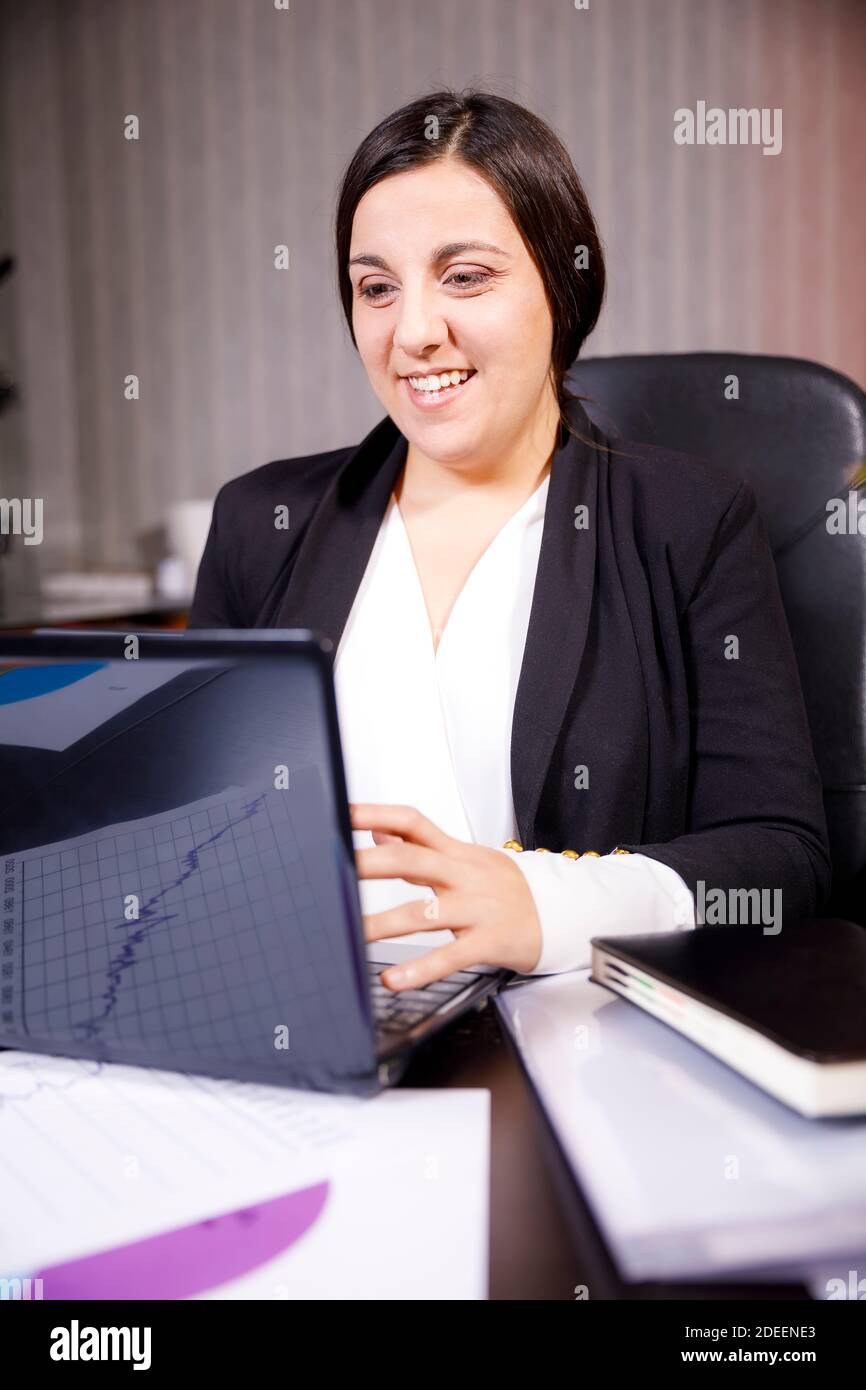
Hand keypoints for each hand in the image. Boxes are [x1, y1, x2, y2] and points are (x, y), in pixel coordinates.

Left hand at [350, 803, 541, 990]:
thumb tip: (379, 831)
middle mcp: (464, 876)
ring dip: (383, 924)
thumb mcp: (466, 860)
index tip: (343, 813)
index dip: (377, 814)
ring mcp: (477, 909)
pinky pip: (450, 957)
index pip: (414, 822)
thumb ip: (420, 847)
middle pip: (413, 861)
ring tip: (351, 934)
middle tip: (335, 869)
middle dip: (371, 865)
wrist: (564, 913)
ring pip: (424, 913)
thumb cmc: (508, 888)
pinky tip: (393, 979)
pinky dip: (419, 970)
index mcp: (457, 853)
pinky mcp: (488, 942)